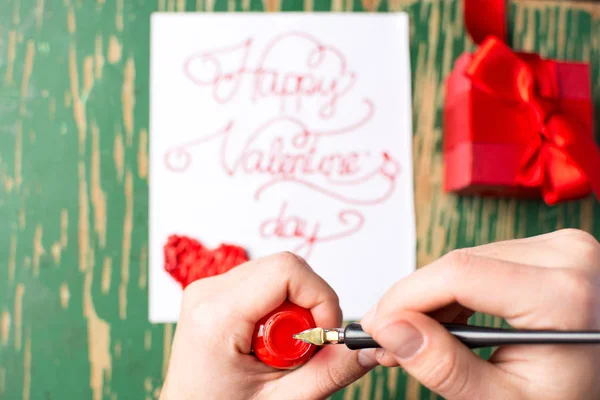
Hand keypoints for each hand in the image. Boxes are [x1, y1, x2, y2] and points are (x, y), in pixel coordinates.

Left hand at [160, 252, 376, 399]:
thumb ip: (329, 371)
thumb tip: (368, 347)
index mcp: (216, 315)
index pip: (286, 269)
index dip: (320, 297)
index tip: (325, 334)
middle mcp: (207, 292)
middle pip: (284, 268)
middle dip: (309, 307)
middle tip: (302, 350)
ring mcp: (208, 290)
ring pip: (276, 274)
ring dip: (294, 309)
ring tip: (281, 351)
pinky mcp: (214, 293)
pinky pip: (263, 283)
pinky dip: (279, 308)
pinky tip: (269, 341)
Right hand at [361, 229, 599, 399]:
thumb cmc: (567, 396)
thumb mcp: (504, 399)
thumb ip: (444, 366)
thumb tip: (390, 329)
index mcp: (564, 293)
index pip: (459, 273)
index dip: (405, 296)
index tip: (376, 325)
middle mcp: (566, 255)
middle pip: (458, 265)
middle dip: (413, 301)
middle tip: (387, 337)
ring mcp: (561, 247)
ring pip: (465, 260)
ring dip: (431, 297)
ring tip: (415, 336)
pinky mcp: (550, 249)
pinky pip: (483, 261)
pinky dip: (456, 290)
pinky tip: (446, 320)